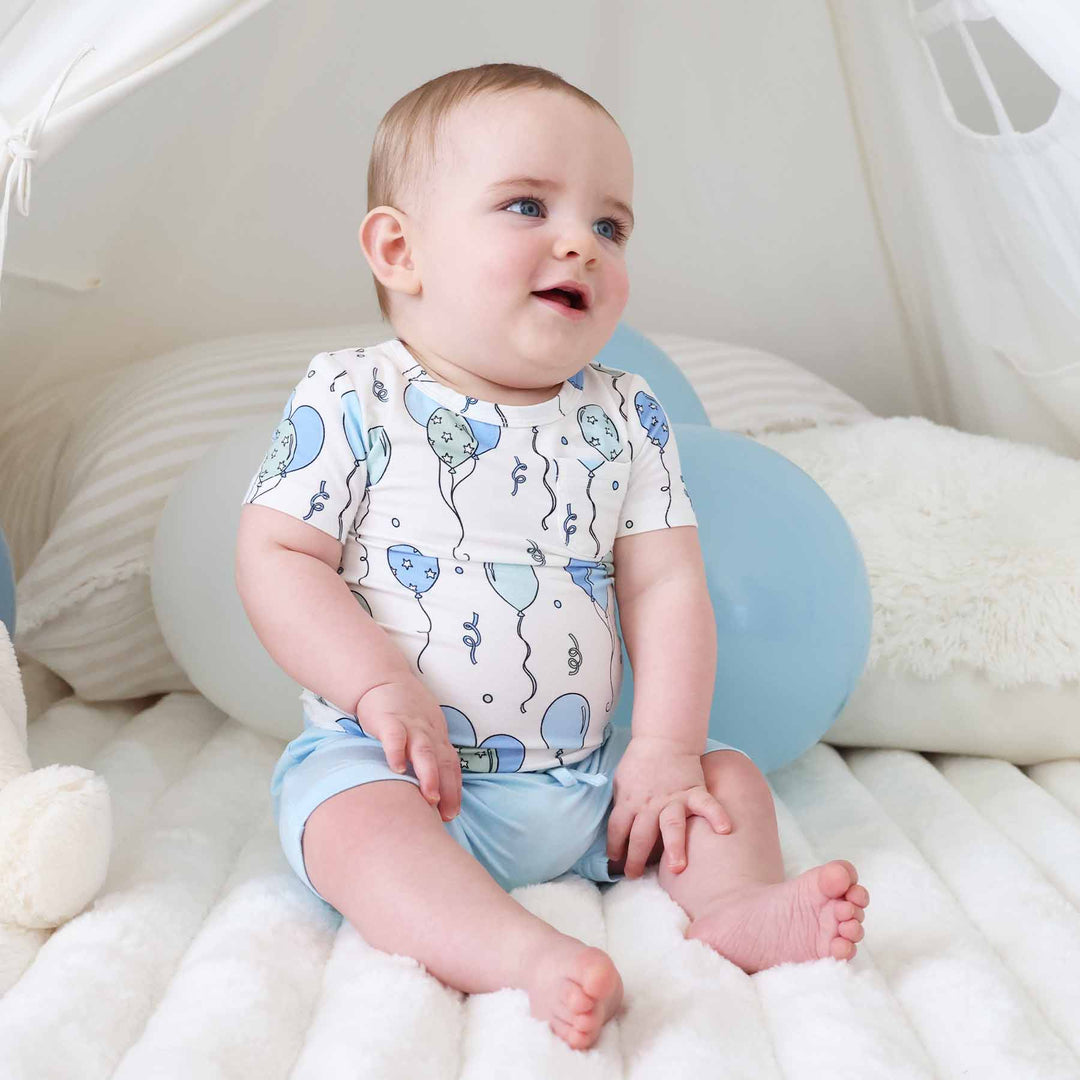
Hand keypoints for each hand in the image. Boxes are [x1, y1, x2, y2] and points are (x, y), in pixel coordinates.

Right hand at [355, 679, 461, 820]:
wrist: (382, 678)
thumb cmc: (405, 711)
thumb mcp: (423, 730)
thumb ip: (429, 755)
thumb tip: (432, 793)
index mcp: (437, 738)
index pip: (451, 766)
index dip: (454, 790)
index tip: (453, 814)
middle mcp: (428, 733)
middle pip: (443, 761)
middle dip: (447, 788)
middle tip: (447, 814)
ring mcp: (410, 725)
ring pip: (424, 750)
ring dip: (429, 774)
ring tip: (430, 797)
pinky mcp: (389, 719)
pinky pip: (395, 736)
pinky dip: (397, 751)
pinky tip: (397, 768)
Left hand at [607, 735, 731, 877]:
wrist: (663, 738)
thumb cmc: (640, 763)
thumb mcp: (620, 782)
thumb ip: (621, 806)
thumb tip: (618, 833)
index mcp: (629, 801)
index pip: (617, 829)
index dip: (614, 847)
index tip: (615, 863)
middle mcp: (650, 804)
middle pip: (641, 835)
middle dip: (636, 858)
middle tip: (634, 876)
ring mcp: (673, 799)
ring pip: (671, 825)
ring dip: (674, 847)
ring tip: (677, 869)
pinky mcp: (693, 792)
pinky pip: (707, 805)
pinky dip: (716, 816)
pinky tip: (724, 830)